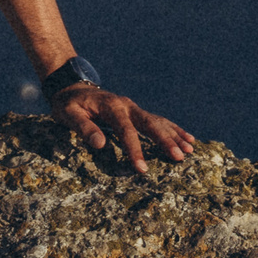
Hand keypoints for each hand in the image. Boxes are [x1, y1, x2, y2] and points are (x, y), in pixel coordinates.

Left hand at [51, 85, 193, 175]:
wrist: (72, 87)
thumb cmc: (68, 104)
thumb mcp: (68, 114)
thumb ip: (84, 127)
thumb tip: (100, 144)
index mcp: (111, 106)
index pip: (126, 130)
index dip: (135, 149)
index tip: (142, 169)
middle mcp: (126, 105)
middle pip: (150, 123)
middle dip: (165, 141)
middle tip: (180, 157)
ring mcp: (133, 108)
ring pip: (158, 121)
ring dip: (174, 135)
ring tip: (190, 150)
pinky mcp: (135, 112)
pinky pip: (158, 121)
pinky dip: (173, 129)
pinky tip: (188, 139)